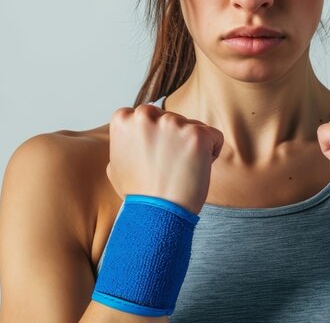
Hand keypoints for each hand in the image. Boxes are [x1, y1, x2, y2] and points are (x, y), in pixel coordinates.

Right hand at [106, 103, 223, 214]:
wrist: (156, 215)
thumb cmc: (138, 195)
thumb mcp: (115, 167)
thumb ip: (124, 144)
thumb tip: (132, 139)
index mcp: (123, 119)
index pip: (148, 115)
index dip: (154, 137)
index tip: (154, 157)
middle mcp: (145, 115)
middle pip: (171, 118)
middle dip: (174, 138)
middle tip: (168, 166)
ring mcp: (172, 123)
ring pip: (193, 127)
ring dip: (191, 146)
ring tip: (181, 171)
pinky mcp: (197, 134)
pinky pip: (215, 137)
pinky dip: (211, 153)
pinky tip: (196, 170)